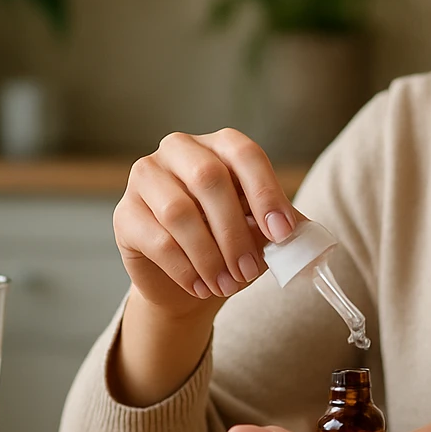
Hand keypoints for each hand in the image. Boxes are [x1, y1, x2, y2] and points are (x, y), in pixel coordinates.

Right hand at [114, 128, 299, 318]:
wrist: (191, 280)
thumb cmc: (231, 245)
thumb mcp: (263, 233)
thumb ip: (284, 227)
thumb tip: (305, 236)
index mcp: (220, 145)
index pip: (244, 154)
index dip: (265, 192)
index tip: (282, 233)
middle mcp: (180, 150)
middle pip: (209, 179)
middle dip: (234, 232)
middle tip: (249, 270)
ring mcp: (146, 177)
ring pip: (179, 212)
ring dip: (209, 255)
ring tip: (227, 285)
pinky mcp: (125, 213)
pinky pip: (156, 239)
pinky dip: (185, 269)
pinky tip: (201, 286)